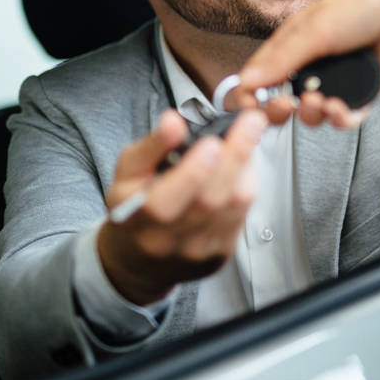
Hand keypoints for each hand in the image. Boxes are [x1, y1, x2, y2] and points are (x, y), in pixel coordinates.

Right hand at [97, 109, 266, 304]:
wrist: (142, 258)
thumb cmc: (135, 206)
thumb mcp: (128, 172)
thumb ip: (151, 146)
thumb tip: (173, 122)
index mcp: (135, 217)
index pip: (164, 202)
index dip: (192, 172)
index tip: (212, 142)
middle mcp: (166, 240)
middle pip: (209, 200)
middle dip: (235, 156)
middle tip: (251, 122)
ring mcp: (197, 251)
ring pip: (234, 205)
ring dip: (246, 166)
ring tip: (246, 137)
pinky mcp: (221, 253)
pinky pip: (244, 213)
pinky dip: (248, 183)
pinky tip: (243, 165)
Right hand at [238, 0, 379, 126]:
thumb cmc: (365, 5)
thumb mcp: (316, 29)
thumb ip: (282, 58)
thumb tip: (247, 83)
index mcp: (293, 44)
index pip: (260, 76)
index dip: (251, 95)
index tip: (251, 106)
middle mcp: (312, 64)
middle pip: (283, 102)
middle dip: (280, 111)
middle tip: (287, 106)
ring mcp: (338, 80)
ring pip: (313, 115)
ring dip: (314, 115)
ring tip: (323, 102)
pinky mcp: (363, 93)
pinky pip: (345, 118)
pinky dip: (341, 119)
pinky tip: (342, 109)